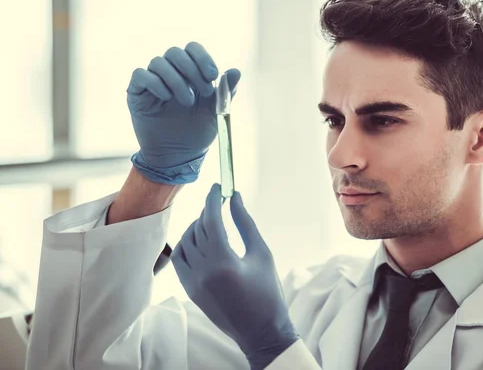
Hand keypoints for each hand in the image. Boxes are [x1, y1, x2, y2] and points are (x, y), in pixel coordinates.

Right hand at [127, 42, 240, 183]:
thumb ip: (226, 91)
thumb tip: (236, 71)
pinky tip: (166, 98)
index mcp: (189, 72)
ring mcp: (152, 81)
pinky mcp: (136, 92)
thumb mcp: (216, 111)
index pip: (192, 49)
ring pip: (158, 62)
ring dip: (176, 80)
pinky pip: (140, 74)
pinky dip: (155, 83)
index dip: (202, 57)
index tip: (213, 76)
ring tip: (187, 102)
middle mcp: (170, 73)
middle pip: (175, 52)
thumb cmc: (197, 132)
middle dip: (191, 69)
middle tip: (204, 92)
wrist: (178, 156)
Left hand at [171, 184, 298, 369]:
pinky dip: (185, 245)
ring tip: (211, 221)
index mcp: (224, 261)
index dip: (213, 200)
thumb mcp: (261, 253)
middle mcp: (203, 271)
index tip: (218, 186)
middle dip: (208, 211)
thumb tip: (234, 197)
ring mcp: (193, 282)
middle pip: (198, 229)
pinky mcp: (190, 290)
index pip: (211, 220)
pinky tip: (199, 239)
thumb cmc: (268, 292)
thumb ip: (245, 223)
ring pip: (184, 242)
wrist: (261, 331)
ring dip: (195, 227)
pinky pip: (179, 260)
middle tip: (219, 201)